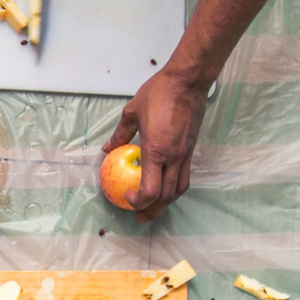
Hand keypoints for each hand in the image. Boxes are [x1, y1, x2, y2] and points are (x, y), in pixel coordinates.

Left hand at [102, 66, 209, 221]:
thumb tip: (108, 148)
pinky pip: (185, 176)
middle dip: (152, 211)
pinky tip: (165, 188)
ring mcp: (185, 154)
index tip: (127, 198)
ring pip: (179, 189)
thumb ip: (120, 134)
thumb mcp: (132, 112)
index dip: (138, 201)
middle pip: (167, 196)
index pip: (151, 190)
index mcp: (156, 150)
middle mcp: (174, 156)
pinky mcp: (191, 149)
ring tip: (153, 208)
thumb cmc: (159, 93)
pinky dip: (174, 188)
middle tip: (139, 217)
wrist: (188, 81)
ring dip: (165, 203)